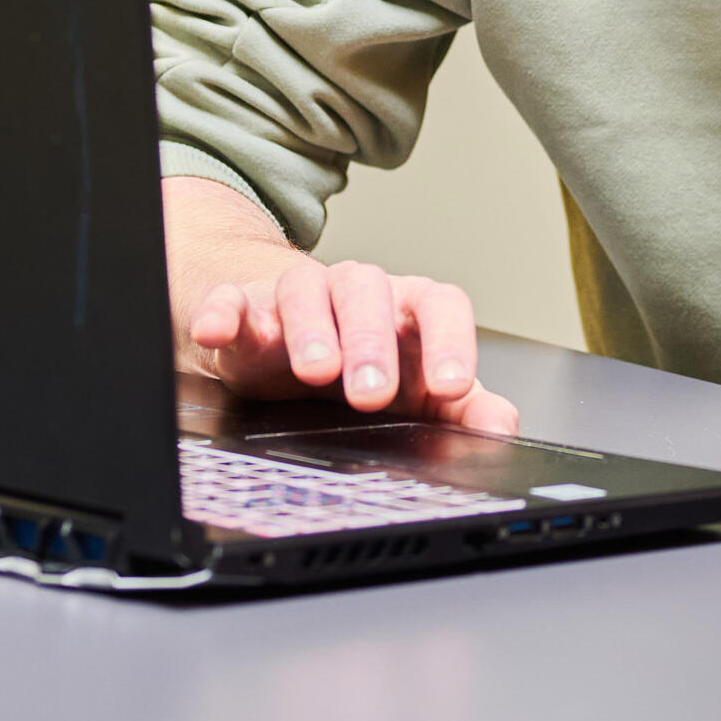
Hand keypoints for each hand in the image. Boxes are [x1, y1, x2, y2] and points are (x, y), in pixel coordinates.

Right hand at [164, 174, 515, 432]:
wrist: (282, 342)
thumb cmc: (360, 363)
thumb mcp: (415, 391)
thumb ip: (463, 410)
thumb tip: (501, 430)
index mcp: (406, 310)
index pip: (439, 305)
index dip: (450, 342)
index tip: (452, 386)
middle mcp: (354, 293)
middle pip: (368, 295)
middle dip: (371, 342)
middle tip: (372, 392)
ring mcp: (297, 295)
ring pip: (305, 290)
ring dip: (310, 329)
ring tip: (314, 369)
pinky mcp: (243, 307)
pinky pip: (231, 300)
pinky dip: (223, 312)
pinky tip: (219, 331)